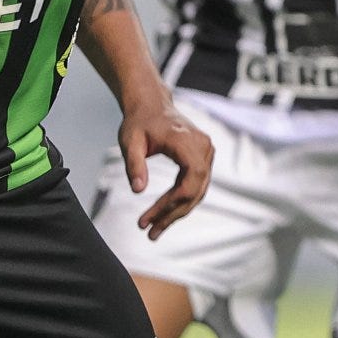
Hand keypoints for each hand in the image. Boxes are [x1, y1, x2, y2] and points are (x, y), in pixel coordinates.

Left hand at [118, 93, 213, 239]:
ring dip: (177, 212)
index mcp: (187, 142)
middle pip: (194, 191)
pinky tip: (165, 214)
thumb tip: (138, 191)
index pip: (188, 182)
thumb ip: (134, 165)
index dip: (169, 205)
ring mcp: (206, 152)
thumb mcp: (130, 142)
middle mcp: (203, 147)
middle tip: (149, 232)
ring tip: (154, 229)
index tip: (147, 220)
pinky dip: (182, 201)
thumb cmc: (139, 122)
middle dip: (172, 214)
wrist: (152, 105)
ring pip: (197, 191)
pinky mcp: (204, 157)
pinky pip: (197, 185)